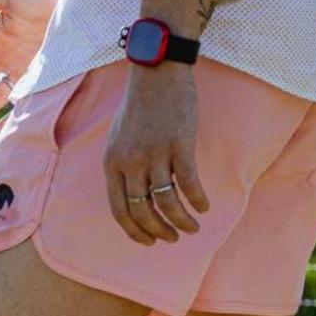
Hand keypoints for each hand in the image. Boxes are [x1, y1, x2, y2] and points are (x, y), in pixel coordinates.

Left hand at [103, 64, 208, 243]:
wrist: (156, 74)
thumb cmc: (139, 108)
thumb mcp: (117, 140)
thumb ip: (122, 168)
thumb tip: (136, 198)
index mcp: (111, 164)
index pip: (119, 210)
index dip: (134, 231)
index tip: (149, 241)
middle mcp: (130, 163)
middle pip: (143, 211)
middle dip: (159, 231)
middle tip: (174, 238)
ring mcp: (154, 154)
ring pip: (167, 202)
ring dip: (181, 221)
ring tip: (193, 228)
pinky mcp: (179, 144)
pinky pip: (189, 183)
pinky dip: (197, 199)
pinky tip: (204, 206)